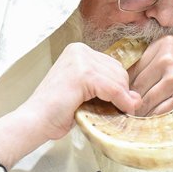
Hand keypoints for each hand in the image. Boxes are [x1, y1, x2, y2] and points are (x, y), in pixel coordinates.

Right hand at [19, 43, 142, 142]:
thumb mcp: (86, 95)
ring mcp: (80, 60)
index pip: (112, 65)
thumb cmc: (56, 111)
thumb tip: (136, 97)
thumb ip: (107, 90)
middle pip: (118, 70)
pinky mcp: (83, 74)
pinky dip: (121, 101)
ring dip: (122, 99)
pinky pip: (113, 89)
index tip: (119, 102)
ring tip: (118, 112)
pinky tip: (123, 110)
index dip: (119, 86)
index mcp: (78, 51)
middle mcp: (79, 50)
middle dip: (122, 92)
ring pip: (118, 80)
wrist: (35, 121)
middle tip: (119, 109)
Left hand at [126, 34, 172, 115]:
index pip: (133, 73)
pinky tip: (157, 124)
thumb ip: (151, 63)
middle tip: (134, 114)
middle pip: (137, 89)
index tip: (131, 100)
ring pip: (145, 102)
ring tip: (144, 120)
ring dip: (142, 114)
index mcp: (163, 45)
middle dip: (134, 103)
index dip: (130, 89)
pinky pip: (159, 113)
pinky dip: (155, 120)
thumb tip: (125, 85)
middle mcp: (167, 59)